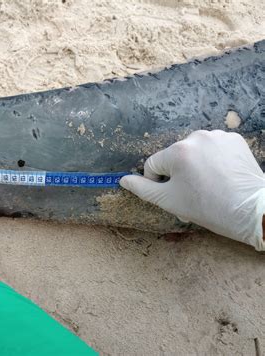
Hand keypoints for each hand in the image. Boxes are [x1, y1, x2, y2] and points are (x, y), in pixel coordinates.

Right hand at [120, 130, 264, 250]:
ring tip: (208, 186)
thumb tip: (123, 179)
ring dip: (195, 166)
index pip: (153, 164)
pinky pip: (213, 148)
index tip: (174, 196)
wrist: (252, 210)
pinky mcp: (234, 139)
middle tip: (192, 196)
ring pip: (194, 152)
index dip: (159, 183)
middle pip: (174, 157)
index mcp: (177, 151)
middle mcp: (196, 137)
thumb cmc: (208, 207)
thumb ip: (143, 188)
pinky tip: (221, 176)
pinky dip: (213, 160)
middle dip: (178, 175)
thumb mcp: (169, 201)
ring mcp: (217, 136)